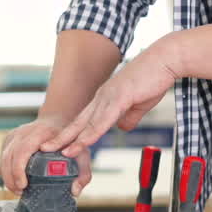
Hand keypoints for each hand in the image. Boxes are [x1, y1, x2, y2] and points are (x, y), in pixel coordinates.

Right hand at [0, 116, 93, 195]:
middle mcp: (24, 132)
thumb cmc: (70, 138)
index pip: (22, 150)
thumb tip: (74, 192)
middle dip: (11, 178)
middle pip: (9, 157)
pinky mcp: (9, 139)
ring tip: (17, 190)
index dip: (18, 169)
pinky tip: (14, 181)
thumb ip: (83, 173)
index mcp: (40, 133)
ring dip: (7, 177)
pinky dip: (6, 171)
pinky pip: (3, 158)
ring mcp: (15, 134)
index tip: (23, 185)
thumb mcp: (82, 153)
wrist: (58, 120)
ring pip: (3, 158)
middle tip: (20, 192)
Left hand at [42, 39, 180, 158]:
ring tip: (60, 152)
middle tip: (45, 149)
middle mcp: (103, 96)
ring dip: (73, 139)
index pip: (85, 120)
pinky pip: (103, 120)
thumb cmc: (155, 78)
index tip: (60, 145)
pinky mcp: (120, 97)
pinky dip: (91, 133)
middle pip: (79, 121)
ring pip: (88, 123)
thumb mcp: (140, 104)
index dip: (71, 134)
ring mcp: (109, 96)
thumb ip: (130, 117)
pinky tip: (83, 143)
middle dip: (62, 137)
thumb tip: (122, 127)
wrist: (165, 60)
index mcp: (107, 98)